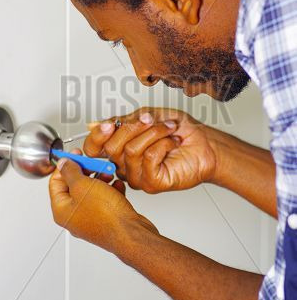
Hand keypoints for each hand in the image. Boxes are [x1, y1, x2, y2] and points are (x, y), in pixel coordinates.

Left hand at [49, 149, 157, 253]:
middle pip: (74, 186)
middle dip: (86, 171)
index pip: (55, 182)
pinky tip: (117, 186)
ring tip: (109, 173)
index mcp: (62, 210)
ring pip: (91, 191)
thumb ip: (70, 172)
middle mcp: (74, 216)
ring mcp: (91, 218)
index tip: (75, 155)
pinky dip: (110, 190)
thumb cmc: (106, 216)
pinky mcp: (106, 219)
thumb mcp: (83, 186)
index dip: (65, 166)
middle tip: (94, 162)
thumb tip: (63, 164)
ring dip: (100, 179)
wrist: (130, 233)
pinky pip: (105, 199)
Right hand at [84, 108, 217, 192]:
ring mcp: (137, 176)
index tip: (109, 124)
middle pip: (112, 147)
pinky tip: (172, 142)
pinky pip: (148, 158)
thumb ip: (122, 121)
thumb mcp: (147, 116)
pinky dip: (163, 144)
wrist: (205, 143)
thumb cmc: (178, 130)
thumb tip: (95, 124)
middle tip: (152, 120)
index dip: (97, 136)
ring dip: (154, 132)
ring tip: (169, 129)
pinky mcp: (152, 183)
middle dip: (134, 127)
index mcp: (120, 149)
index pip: (94, 149)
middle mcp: (125, 164)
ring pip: (131, 150)